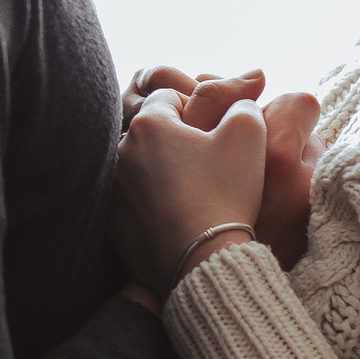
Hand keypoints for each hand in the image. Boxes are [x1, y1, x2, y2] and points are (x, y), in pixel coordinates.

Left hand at [122, 68, 318, 270]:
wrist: (203, 260)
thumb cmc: (225, 193)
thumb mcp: (247, 136)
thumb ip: (243, 105)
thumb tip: (239, 101)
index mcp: (149, 123)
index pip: (171, 98)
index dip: (198, 111)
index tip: (214, 136)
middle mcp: (121, 151)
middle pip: (153, 133)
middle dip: (177, 142)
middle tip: (208, 166)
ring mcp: (112, 188)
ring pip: (141, 167)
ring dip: (162, 173)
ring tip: (194, 194)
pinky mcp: (112, 223)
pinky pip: (133, 202)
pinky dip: (150, 204)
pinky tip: (177, 218)